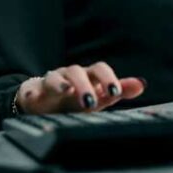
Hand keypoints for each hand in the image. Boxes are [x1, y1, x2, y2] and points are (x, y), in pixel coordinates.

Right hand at [15, 62, 146, 114]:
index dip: (108, 78)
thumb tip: (141, 84)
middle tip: (91, 102)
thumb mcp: (99, 98)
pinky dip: (31, 93)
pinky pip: (30, 90)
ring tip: (66, 92)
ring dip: (61, 84)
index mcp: (88, 76)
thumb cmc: (75, 100)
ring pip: (55, 77)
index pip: (99, 69)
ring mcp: (51, 82)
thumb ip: (119, 90)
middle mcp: (70, 76)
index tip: (116, 92)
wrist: (45, 103)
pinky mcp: (33, 93)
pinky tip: (33, 98)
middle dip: (85, 85)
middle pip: (77, 71)